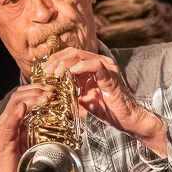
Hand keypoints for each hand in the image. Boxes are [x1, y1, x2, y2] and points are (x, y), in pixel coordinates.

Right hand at [0, 84, 52, 171]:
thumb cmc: (25, 163)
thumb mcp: (35, 139)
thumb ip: (40, 126)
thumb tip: (58, 115)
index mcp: (12, 120)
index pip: (21, 96)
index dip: (36, 88)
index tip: (51, 88)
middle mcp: (5, 122)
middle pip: (17, 96)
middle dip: (35, 90)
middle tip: (51, 90)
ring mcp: (2, 130)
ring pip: (14, 105)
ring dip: (31, 98)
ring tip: (45, 96)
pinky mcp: (3, 140)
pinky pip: (8, 124)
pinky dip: (16, 114)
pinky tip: (23, 108)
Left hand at [46, 47, 165, 154]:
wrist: (127, 119)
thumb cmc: (107, 109)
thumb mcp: (83, 98)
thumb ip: (71, 91)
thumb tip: (53, 91)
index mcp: (92, 66)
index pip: (70, 55)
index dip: (55, 60)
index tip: (44, 70)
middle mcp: (100, 63)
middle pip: (73, 52)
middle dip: (57, 60)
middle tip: (47, 71)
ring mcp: (107, 68)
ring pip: (81, 56)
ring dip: (65, 63)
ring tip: (56, 72)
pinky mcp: (111, 76)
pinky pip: (95, 66)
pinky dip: (81, 67)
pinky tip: (71, 73)